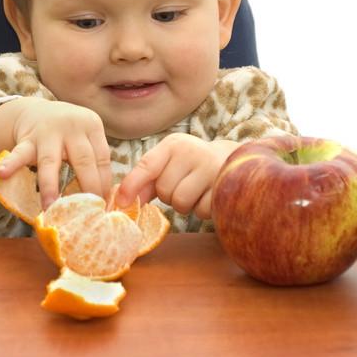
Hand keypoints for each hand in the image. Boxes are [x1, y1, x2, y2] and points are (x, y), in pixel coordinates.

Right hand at [0, 99, 111, 208]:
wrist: (36, 112)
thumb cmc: (68, 133)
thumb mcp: (85, 137)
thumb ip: (95, 161)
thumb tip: (107, 199)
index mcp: (92, 125)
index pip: (102, 158)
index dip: (103, 183)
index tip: (104, 206)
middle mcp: (72, 125)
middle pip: (82, 160)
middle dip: (86, 188)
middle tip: (86, 214)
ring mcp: (48, 132)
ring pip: (50, 162)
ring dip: (50, 186)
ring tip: (49, 206)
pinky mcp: (27, 139)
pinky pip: (19, 154)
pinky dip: (10, 164)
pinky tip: (2, 174)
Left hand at [116, 135, 238, 219]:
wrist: (234, 160)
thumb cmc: (192, 165)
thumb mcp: (168, 164)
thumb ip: (145, 181)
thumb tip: (123, 202)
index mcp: (174, 145)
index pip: (147, 165)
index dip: (132, 185)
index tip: (121, 203)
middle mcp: (192, 152)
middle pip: (164, 190)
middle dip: (169, 196)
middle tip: (183, 185)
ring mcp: (211, 169)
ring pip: (181, 202)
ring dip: (184, 205)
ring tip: (195, 191)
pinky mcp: (225, 187)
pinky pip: (200, 210)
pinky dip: (201, 209)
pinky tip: (209, 195)